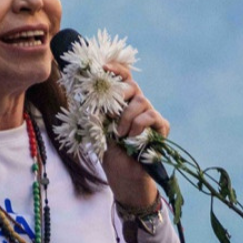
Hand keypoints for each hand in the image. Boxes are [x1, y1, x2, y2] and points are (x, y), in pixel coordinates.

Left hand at [100, 61, 168, 209]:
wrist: (123, 175)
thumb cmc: (110, 152)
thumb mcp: (97, 127)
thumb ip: (95, 109)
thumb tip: (81, 90)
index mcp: (123, 101)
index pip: (123, 77)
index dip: (115, 68)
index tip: (103, 66)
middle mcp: (138, 104)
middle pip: (131, 85)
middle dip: (118, 95)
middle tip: (109, 113)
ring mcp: (151, 114)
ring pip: (140, 101)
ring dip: (125, 118)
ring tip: (119, 134)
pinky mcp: (161, 127)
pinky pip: (150, 116)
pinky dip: (138, 125)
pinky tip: (131, 137)